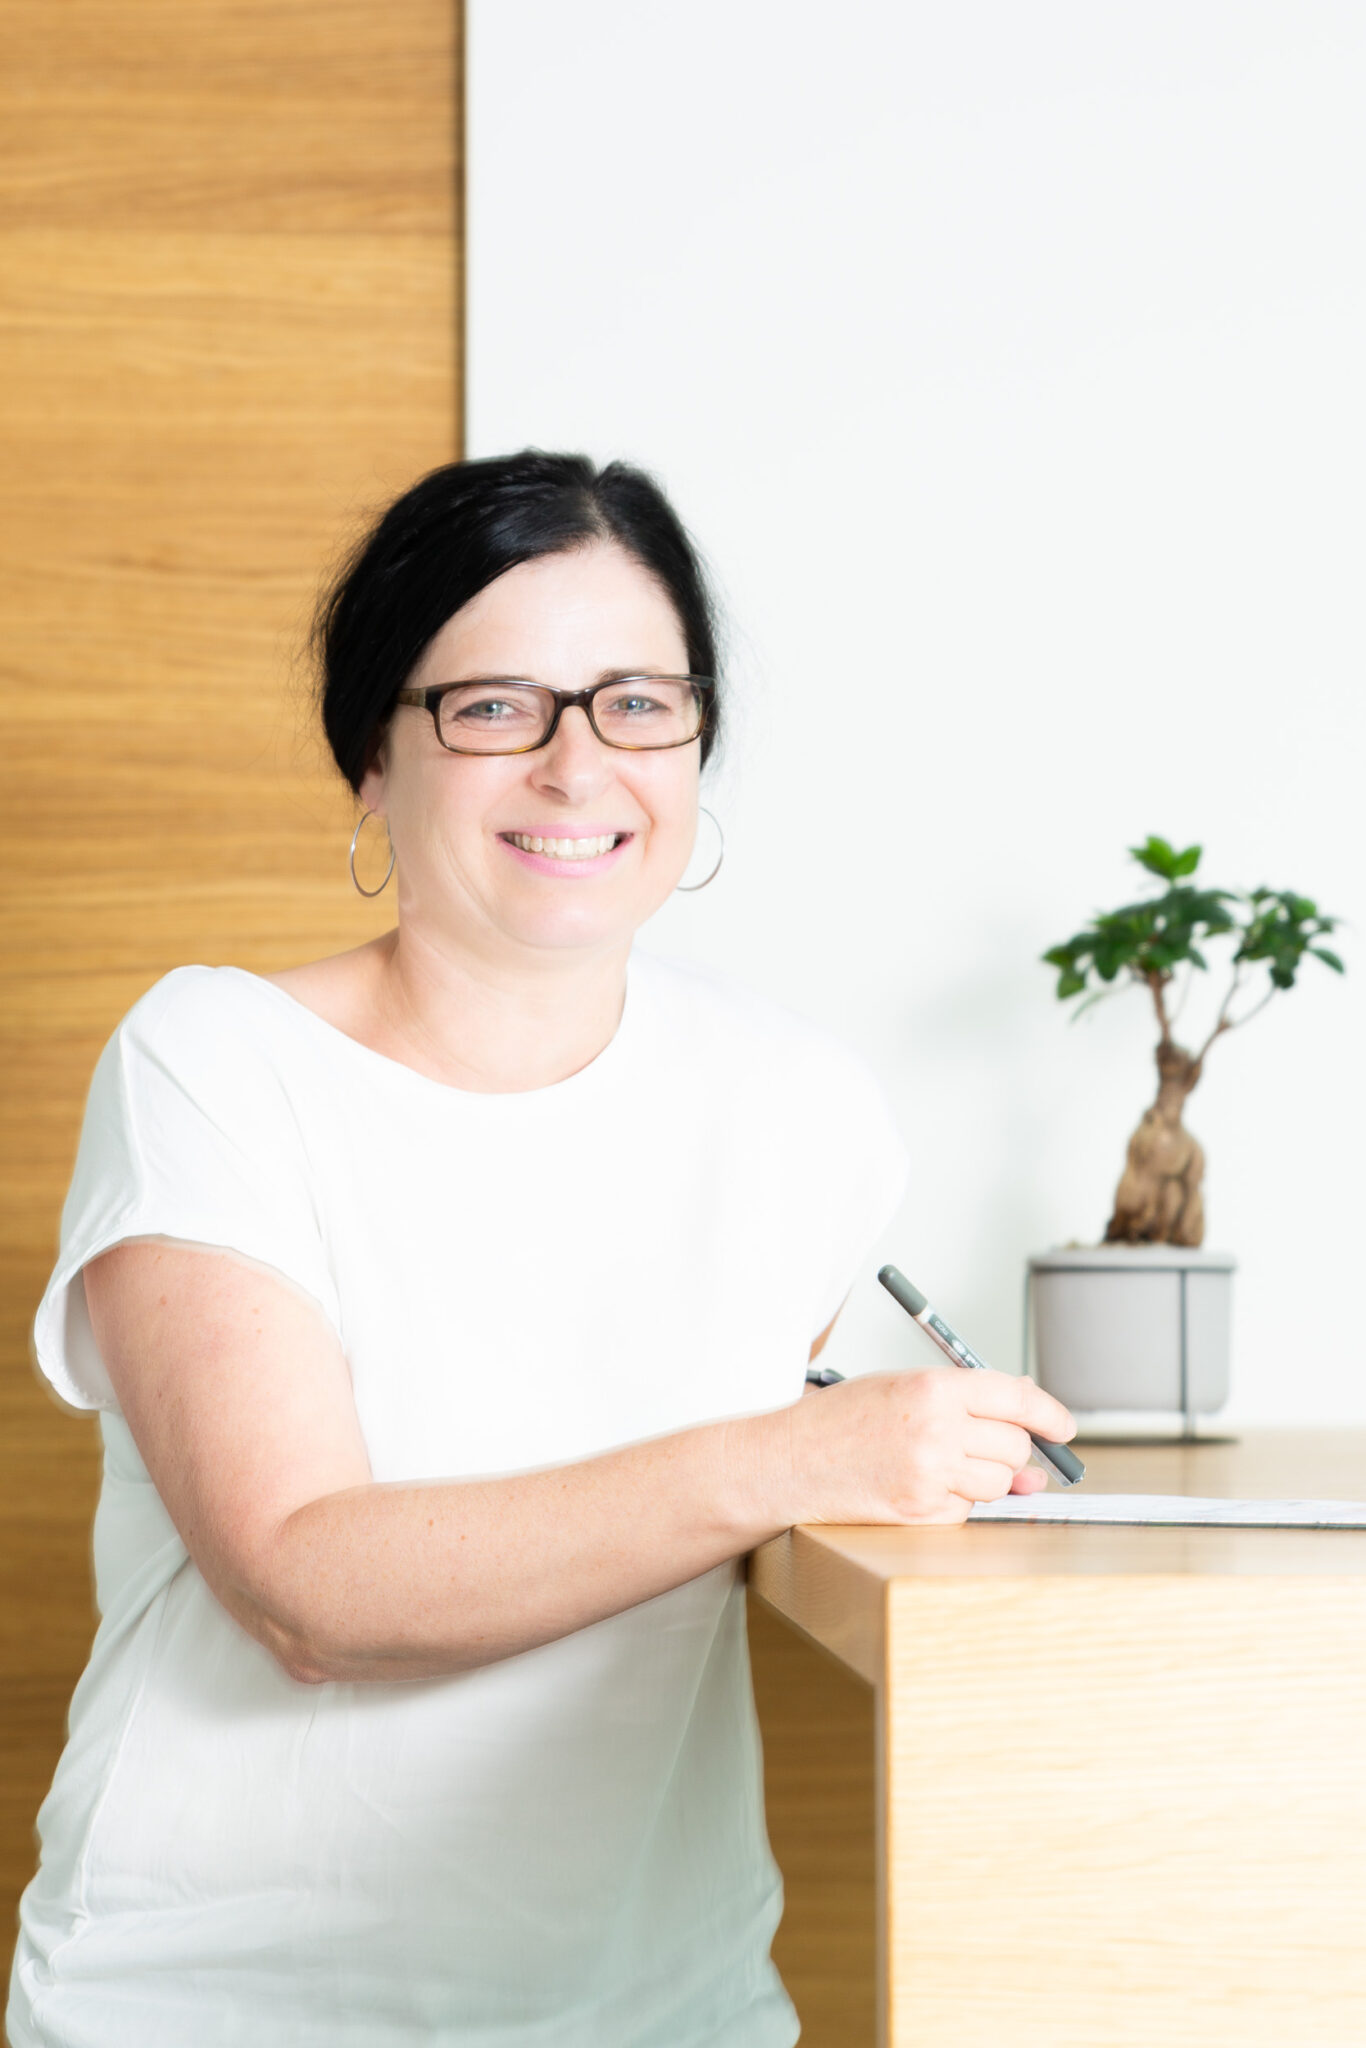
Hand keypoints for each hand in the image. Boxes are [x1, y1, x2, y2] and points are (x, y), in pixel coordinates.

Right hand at [787, 1366, 1074, 1526]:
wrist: (787, 1461)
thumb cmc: (841, 1421)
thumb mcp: (901, 1389)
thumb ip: (966, 1406)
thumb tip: (1029, 1446)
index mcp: (932, 1387)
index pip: (1017, 1398)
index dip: (1050, 1414)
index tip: (1063, 1427)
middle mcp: (937, 1429)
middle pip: (1016, 1445)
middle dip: (1011, 1450)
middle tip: (983, 1447)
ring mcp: (930, 1475)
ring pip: (998, 1483)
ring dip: (983, 1478)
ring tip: (939, 1463)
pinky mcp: (921, 1513)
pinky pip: (968, 1512)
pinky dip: (956, 1503)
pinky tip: (920, 1486)